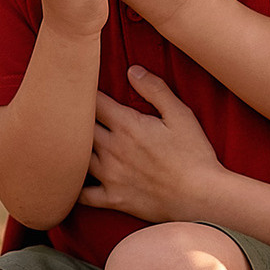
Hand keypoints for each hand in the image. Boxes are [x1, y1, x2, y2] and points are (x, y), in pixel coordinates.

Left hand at [81, 67, 224, 221]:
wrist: (202, 197)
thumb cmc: (194, 154)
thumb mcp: (181, 115)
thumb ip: (155, 90)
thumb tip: (131, 70)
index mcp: (127, 125)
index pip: (94, 102)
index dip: (85, 93)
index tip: (81, 88)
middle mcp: (112, 149)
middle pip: (80, 128)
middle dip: (74, 118)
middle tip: (67, 111)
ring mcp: (110, 175)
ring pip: (77, 157)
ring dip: (72, 148)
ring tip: (66, 140)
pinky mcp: (113, 199)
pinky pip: (82, 195)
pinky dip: (72, 187)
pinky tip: (70, 180)